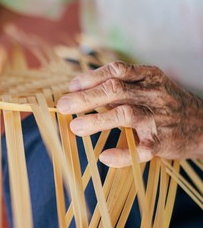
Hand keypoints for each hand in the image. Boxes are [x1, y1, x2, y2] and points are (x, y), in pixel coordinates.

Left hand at [57, 61, 202, 167]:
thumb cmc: (164, 105)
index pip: (116, 70)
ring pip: (125, 115)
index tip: (72, 86)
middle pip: (115, 90)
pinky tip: (104, 157)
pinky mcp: (163, 143)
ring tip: (75, 128)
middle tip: (62, 106)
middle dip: (86, 98)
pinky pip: (141, 150)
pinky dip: (122, 155)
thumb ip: (120, 86)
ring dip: (97, 121)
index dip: (91, 77)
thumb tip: (80, 88)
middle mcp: (154, 94)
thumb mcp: (147, 87)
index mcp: (149, 77)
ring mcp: (159, 118)